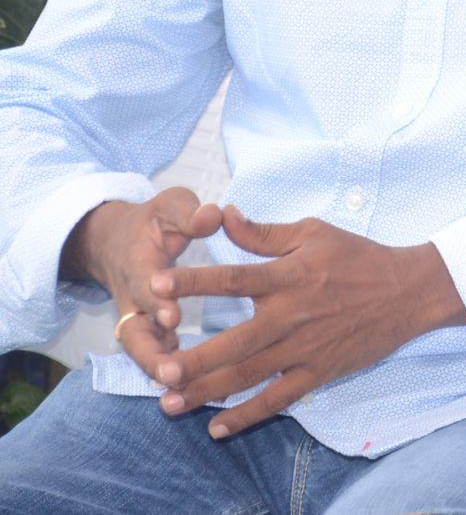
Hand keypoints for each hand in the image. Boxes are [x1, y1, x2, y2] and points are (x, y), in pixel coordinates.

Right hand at [58, 189, 222, 381]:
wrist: (117, 241)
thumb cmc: (154, 223)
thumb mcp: (169, 207)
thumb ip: (189, 212)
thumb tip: (214, 214)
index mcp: (140, 265)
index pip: (145, 286)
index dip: (157, 302)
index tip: (173, 317)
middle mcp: (134, 298)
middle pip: (133, 333)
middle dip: (150, 354)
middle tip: (171, 374)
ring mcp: (138, 318)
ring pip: (141, 351)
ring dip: (158, 371)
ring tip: (182, 392)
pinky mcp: (148, 330)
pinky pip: (153, 354)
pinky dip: (169, 371)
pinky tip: (195, 390)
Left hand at [148, 205, 465, 437]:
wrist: (409, 291)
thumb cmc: (359, 257)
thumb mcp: (315, 232)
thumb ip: (264, 232)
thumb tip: (223, 215)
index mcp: (290, 276)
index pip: (234, 279)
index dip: (195, 281)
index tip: (157, 285)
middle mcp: (293, 316)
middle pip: (236, 341)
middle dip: (195, 358)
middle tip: (157, 369)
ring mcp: (305, 349)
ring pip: (249, 376)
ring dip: (207, 391)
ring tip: (168, 403)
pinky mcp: (318, 372)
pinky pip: (278, 399)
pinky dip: (247, 415)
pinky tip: (216, 427)